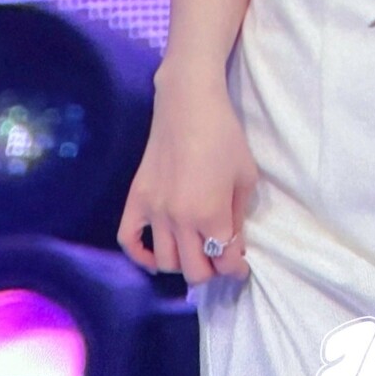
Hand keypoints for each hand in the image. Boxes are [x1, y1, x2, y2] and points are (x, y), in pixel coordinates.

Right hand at [118, 61, 258, 285]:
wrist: (188, 104)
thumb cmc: (224, 135)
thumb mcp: (246, 177)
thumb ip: (238, 218)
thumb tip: (232, 245)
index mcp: (210, 215)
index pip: (223, 262)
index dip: (235, 269)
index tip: (239, 265)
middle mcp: (179, 220)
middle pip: (193, 271)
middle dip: (211, 270)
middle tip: (218, 257)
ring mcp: (153, 211)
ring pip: (165, 263)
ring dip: (182, 264)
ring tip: (193, 250)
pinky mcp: (135, 199)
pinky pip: (128, 241)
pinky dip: (140, 255)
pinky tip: (155, 253)